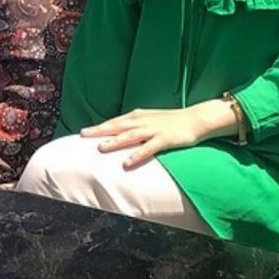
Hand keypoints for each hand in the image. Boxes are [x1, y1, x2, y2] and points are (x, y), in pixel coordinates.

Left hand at [80, 106, 205, 169]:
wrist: (195, 118)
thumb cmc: (172, 121)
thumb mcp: (151, 120)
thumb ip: (137, 125)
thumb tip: (122, 134)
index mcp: (138, 116)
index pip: (115, 121)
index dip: (100, 126)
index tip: (83, 132)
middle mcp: (143, 121)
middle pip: (117, 126)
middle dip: (100, 130)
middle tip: (83, 135)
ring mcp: (153, 130)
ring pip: (130, 135)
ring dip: (115, 141)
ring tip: (101, 147)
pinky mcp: (164, 139)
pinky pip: (148, 148)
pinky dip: (137, 155)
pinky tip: (127, 162)